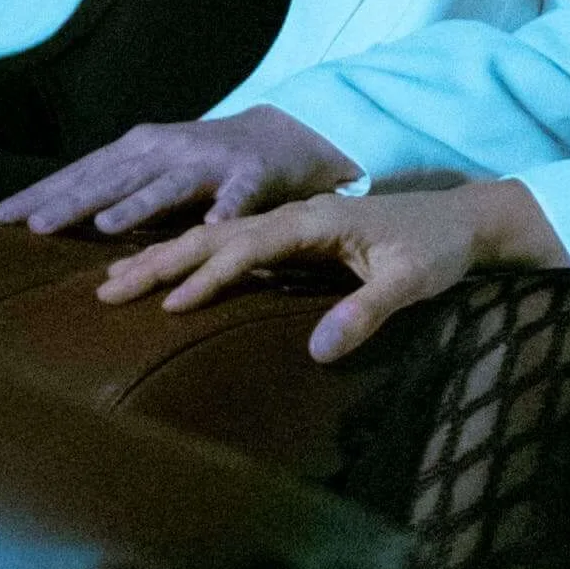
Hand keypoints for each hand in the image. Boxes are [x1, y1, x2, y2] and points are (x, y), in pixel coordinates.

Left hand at [0, 106, 341, 241]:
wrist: (282, 135)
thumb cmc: (203, 162)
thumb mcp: (153, 169)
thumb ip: (111, 189)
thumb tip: (46, 218)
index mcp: (139, 149)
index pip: (82, 173)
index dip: (42, 193)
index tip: (0, 216)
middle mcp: (168, 150)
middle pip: (114, 179)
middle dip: (74, 202)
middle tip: (36, 226)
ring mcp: (210, 160)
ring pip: (170, 185)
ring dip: (139, 205)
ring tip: (107, 227)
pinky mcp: (253, 175)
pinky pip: (240, 195)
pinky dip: (228, 208)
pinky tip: (216, 225)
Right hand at [98, 174, 563, 357]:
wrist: (462, 220)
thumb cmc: (438, 250)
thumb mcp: (412, 282)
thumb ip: (367, 312)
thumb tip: (317, 351)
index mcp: (316, 220)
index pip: (250, 245)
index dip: (209, 274)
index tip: (168, 304)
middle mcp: (295, 217)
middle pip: (216, 235)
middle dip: (161, 260)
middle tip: (106, 289)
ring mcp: (291, 226)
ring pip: (216, 238)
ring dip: (166, 258)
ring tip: (114, 280)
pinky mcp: (294, 240)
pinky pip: (231, 246)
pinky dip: (192, 259)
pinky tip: (166, 279)